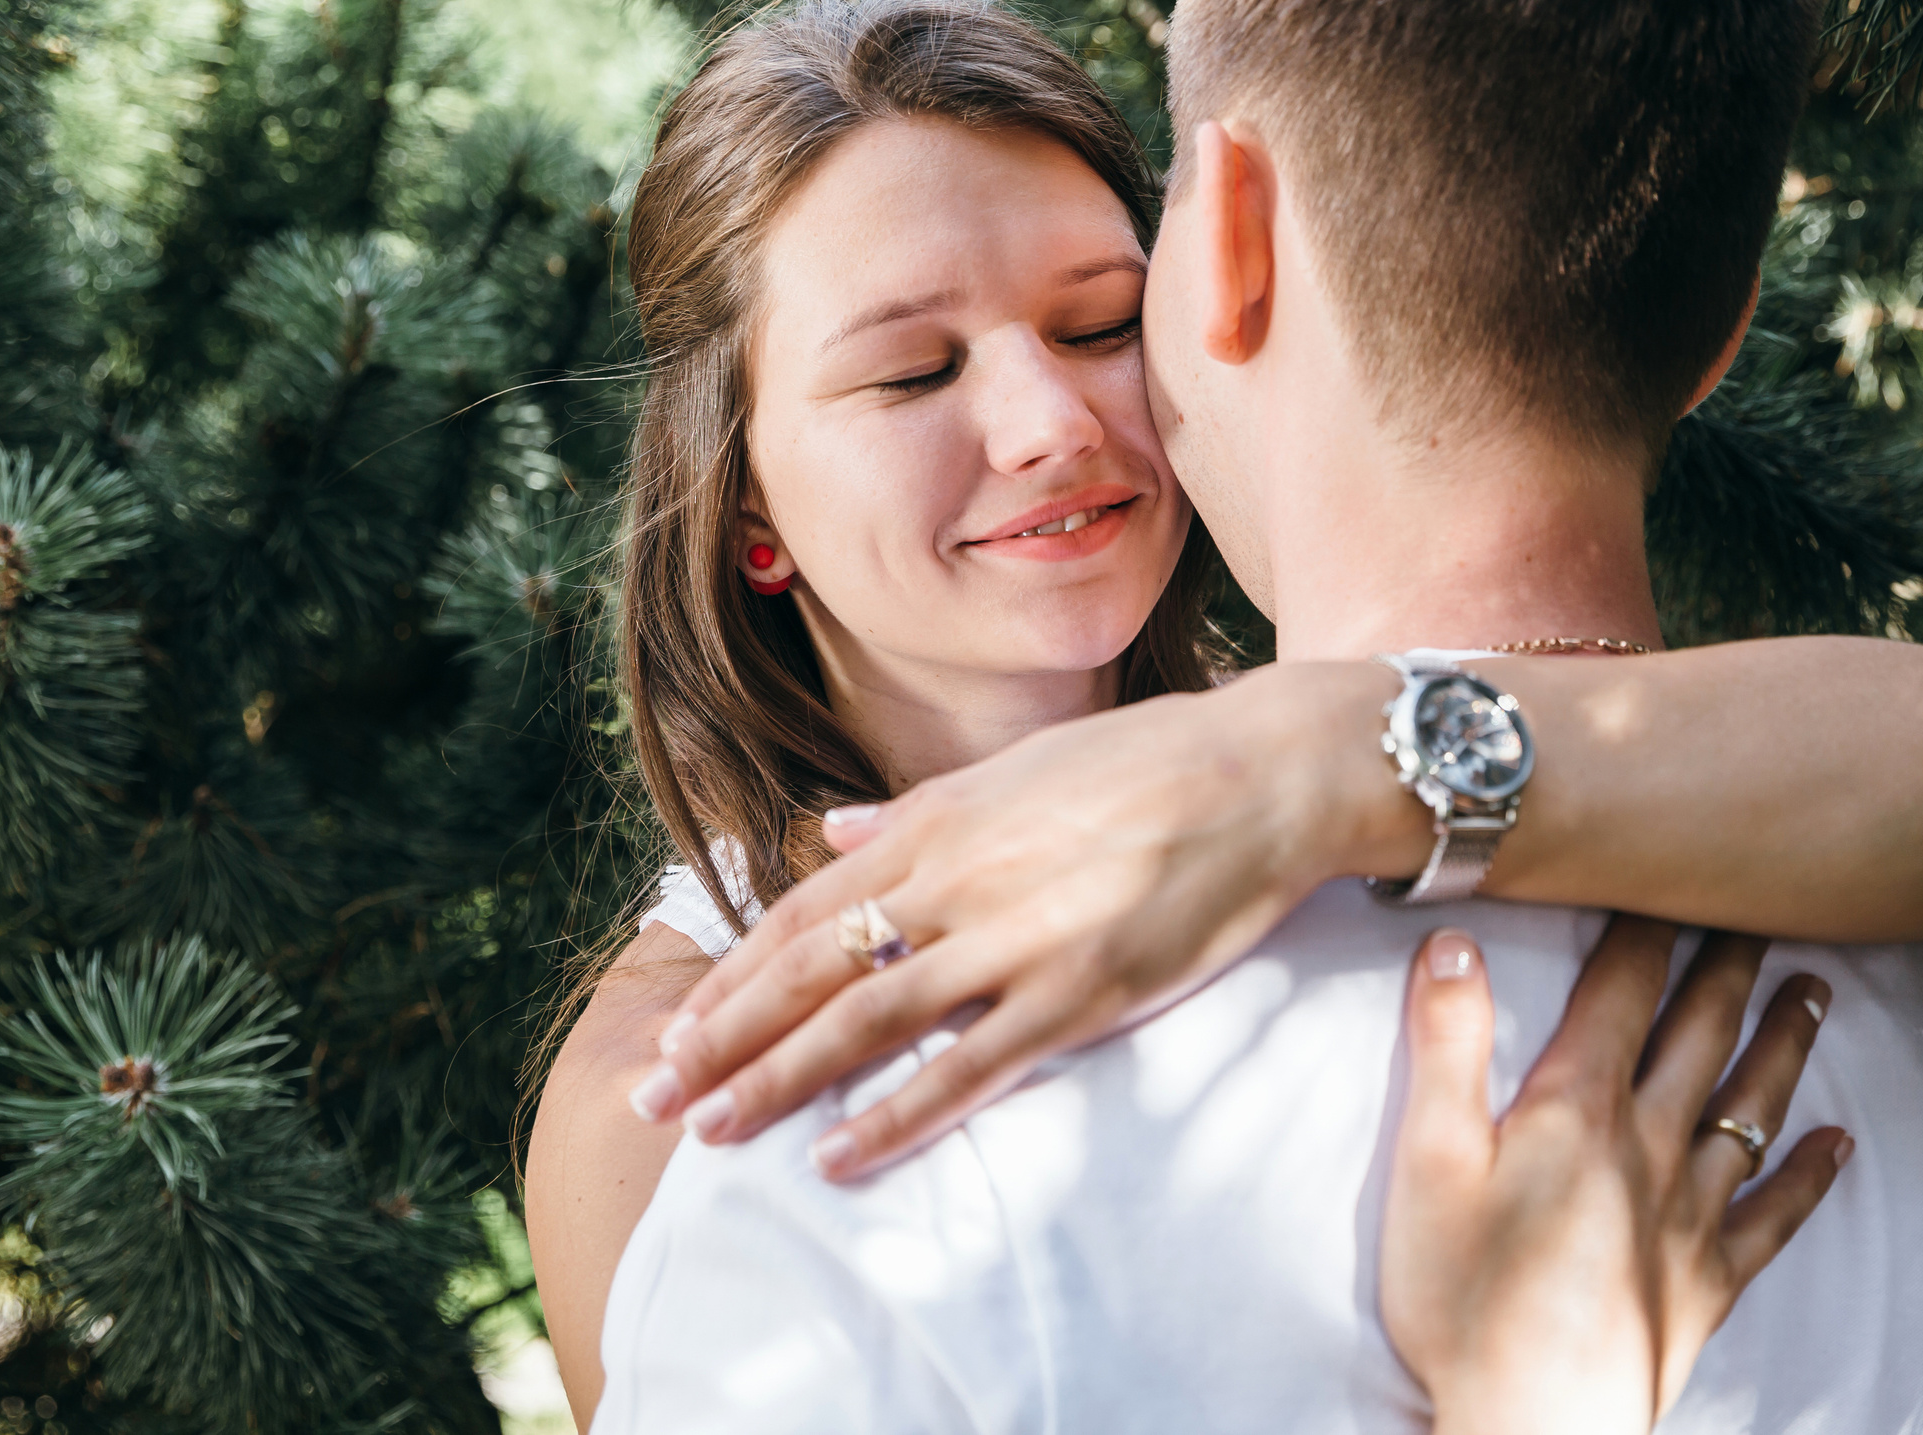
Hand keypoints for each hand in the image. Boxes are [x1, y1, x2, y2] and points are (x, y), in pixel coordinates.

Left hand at [629, 663, 1416, 1173]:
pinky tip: (841, 1158)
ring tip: (714, 1133)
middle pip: (811, 971)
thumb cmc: (1149, 764)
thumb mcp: (1019, 767)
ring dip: (780, 1081)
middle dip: (724, 1037)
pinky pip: (967, 1070)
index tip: (682, 1027)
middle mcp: (956, 878)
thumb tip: (836, 824)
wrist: (1265, 770)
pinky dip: (896, 1117)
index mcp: (940, 821)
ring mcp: (1014, 938)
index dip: (734, 976)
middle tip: (657, 1098)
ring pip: (866, 1022)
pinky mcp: (1079, 993)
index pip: (805, 909)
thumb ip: (921, 808)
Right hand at [1381, 918, 1848, 1434]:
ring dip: (1783, 1043)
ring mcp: (1688, 1214)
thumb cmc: (1462, 1297)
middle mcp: (1649, 1146)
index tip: (1672, 868)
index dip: (1647, 924)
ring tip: (1812, 992)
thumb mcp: (1426, 1162)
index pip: (1623, 989)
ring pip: (1750, 1106)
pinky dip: (1809, 1177)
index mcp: (1578, 1108)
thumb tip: (1454, 940)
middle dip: (1731, 963)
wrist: (1532, 1424)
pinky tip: (1839, 1145)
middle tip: (1766, 907)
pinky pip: (1774, 1216)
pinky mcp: (1708, 1279)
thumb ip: (1445, 1046)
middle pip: (1701, 1032)